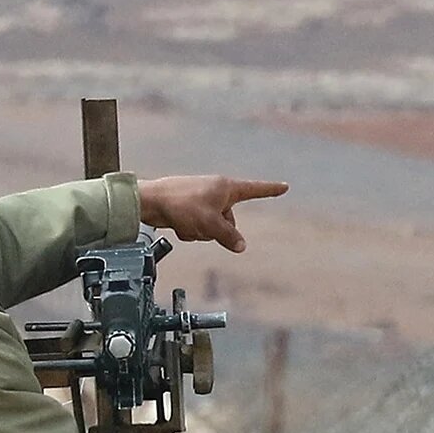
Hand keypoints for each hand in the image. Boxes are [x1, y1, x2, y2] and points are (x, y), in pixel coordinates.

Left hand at [137, 175, 288, 252]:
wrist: (150, 202)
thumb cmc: (181, 205)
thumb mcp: (211, 225)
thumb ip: (229, 236)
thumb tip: (241, 245)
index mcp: (225, 187)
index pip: (255, 190)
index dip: (270, 190)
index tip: (284, 187)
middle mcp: (216, 191)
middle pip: (230, 220)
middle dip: (218, 230)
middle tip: (202, 227)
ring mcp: (202, 200)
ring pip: (213, 226)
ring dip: (202, 232)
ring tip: (187, 224)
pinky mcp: (189, 208)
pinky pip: (198, 227)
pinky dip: (190, 230)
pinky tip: (179, 226)